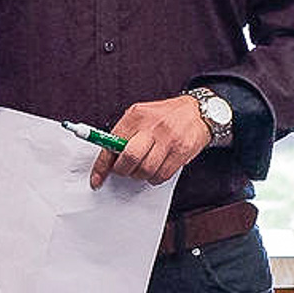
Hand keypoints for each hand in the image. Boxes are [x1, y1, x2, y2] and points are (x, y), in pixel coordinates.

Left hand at [89, 94, 212, 188]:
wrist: (197, 112)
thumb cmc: (164, 116)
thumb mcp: (140, 116)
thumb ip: (124, 134)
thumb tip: (107, 159)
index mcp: (136, 115)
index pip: (112, 143)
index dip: (101, 165)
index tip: (96, 180)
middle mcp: (151, 126)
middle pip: (129, 158)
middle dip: (123, 170)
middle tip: (124, 170)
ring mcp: (168, 139)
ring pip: (146, 170)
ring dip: (140, 175)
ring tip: (142, 167)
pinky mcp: (181, 151)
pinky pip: (162, 175)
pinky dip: (155, 177)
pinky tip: (156, 168)